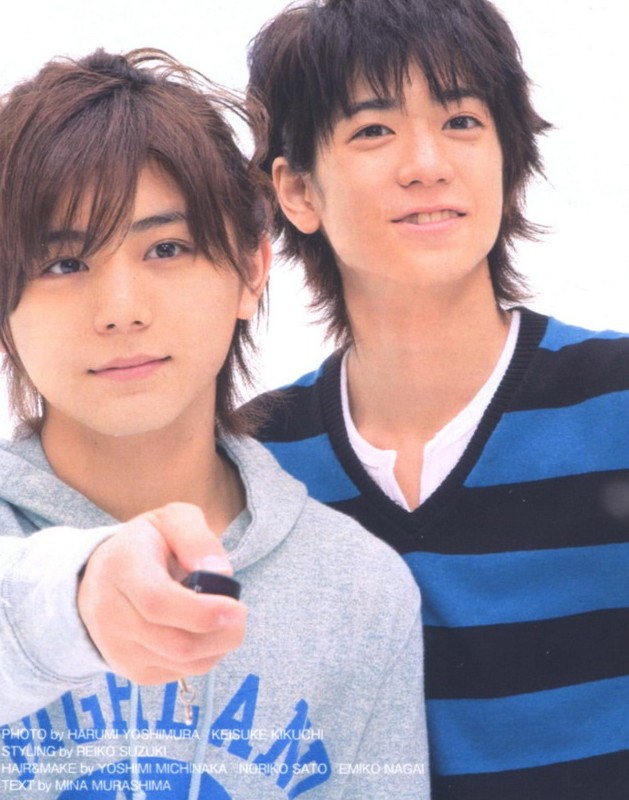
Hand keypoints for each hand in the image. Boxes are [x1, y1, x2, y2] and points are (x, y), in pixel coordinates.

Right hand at [77, 502, 245, 683]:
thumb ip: (196, 538)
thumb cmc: (146, 544)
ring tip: (224, 618)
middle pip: (175, 642)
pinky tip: (204, 631)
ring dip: (217, 645)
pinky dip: (204, 655)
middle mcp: (112, 615)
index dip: (201, 611)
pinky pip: (180, 673)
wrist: (103, 577)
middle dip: (221, 633)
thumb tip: (221, 573)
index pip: (157, 602)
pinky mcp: (131, 670)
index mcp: (121, 569)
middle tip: (240, 612)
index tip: (236, 606)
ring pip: (182, 663)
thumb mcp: (171, 520)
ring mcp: (118, 648)